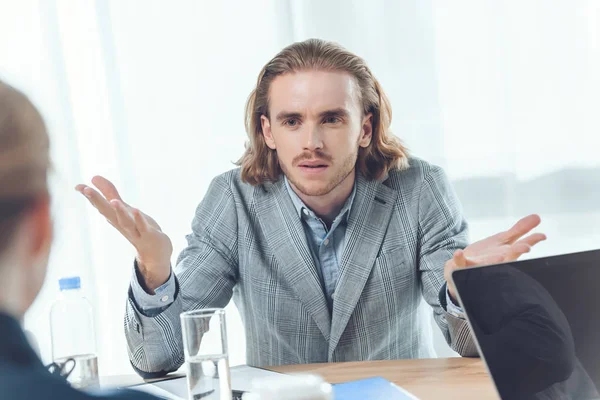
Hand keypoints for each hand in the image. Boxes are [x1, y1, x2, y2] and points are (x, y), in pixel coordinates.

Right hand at [76, 176, 172, 291]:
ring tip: (113, 201)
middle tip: (86, 190)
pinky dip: (139, 220)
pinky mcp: (148, 235)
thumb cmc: (137, 228)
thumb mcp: (123, 209)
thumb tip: (93, 177)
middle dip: (97, 201)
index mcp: (115, 217)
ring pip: (125, 221)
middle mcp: (121, 224)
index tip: (78, 186)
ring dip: (119, 212)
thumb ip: (109, 193)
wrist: (154, 253)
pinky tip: (135, 210)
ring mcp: (135, 231)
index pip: (100, 206)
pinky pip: (143, 227)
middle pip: (108, 212)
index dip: (90, 196)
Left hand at [445, 214, 546, 301]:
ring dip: (493, 261)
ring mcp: (478, 265)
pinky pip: (460, 263)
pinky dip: (459, 258)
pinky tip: (458, 252)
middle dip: (516, 253)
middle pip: (508, 258)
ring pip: (487, 265)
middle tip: (525, 247)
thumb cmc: (487, 255)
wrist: (462, 269)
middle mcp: (495, 262)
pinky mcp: (462, 267)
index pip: (519, 248)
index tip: (542, 236)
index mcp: (505, 254)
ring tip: (499, 257)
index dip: (529, 242)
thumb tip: (538, 216)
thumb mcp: (503, 240)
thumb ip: (519, 230)